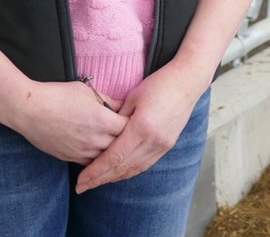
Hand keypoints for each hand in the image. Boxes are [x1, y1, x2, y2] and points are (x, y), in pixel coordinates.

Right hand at [5, 80, 126, 164]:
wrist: (29, 110)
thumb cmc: (58, 95)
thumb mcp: (86, 91)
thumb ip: (108, 101)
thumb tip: (122, 106)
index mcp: (102, 120)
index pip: (129, 127)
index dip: (133, 124)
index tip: (135, 120)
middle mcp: (95, 139)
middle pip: (121, 145)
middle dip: (126, 140)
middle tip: (129, 136)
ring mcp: (83, 151)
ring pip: (106, 158)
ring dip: (111, 152)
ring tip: (116, 146)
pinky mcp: (70, 158)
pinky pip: (90, 163)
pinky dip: (96, 159)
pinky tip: (99, 154)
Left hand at [74, 62, 207, 192]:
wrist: (187, 82)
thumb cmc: (158, 84)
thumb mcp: (133, 97)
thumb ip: (117, 118)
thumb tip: (103, 133)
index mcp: (142, 127)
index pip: (114, 157)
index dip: (96, 171)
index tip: (81, 180)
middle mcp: (153, 141)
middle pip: (122, 167)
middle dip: (100, 179)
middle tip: (82, 187)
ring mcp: (162, 145)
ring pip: (134, 169)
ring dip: (114, 178)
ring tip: (96, 183)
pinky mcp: (167, 146)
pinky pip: (145, 165)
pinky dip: (129, 172)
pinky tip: (118, 174)